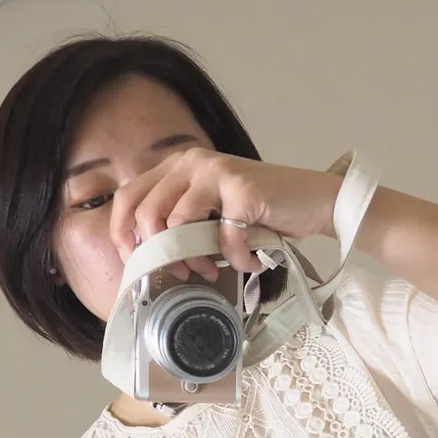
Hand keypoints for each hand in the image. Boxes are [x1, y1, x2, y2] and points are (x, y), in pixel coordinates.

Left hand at [108, 147, 340, 281]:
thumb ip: (180, 222)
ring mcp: (216, 172)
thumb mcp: (210, 212)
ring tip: (213, 271)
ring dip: (193, 259)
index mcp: (177, 166)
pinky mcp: (241, 189)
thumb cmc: (261, 212)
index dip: (122, 235)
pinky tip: (250, 263)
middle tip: (179, 274)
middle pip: (146, 212)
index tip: (134, 264)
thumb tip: (147, 260)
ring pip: (177, 224)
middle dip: (157, 253)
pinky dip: (236, 259)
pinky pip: (222, 237)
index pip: (127, 197)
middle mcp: (191, 162)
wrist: (314, 200)